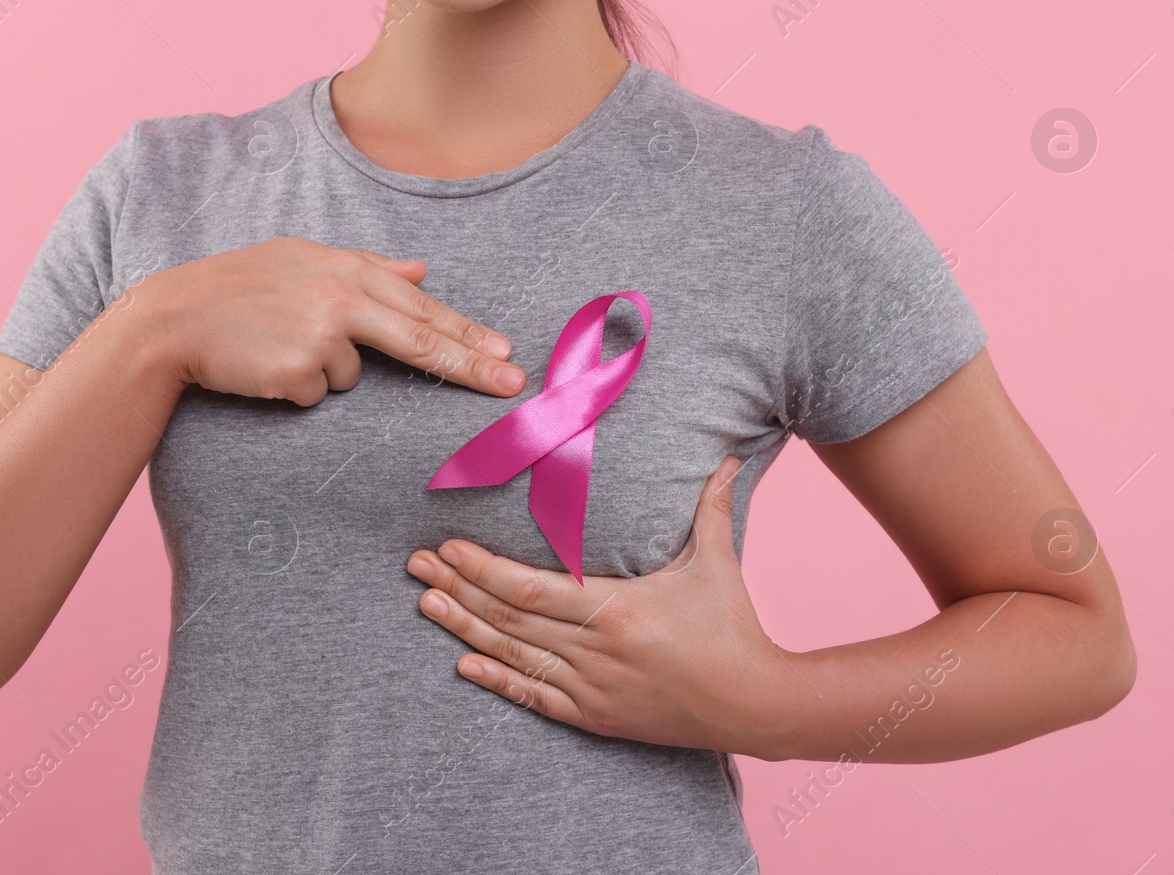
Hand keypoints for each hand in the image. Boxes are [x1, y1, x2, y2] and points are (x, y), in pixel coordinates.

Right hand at [135, 236, 525, 405]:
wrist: (173, 318)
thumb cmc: (238, 287)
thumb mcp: (302, 259)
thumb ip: (367, 266)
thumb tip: (421, 271)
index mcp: (347, 269)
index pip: (421, 307)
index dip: (468, 333)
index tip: (506, 353)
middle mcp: (341, 298)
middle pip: (422, 340)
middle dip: (472, 365)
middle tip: (513, 385)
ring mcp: (321, 335)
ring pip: (353, 376)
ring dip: (323, 370)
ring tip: (279, 345)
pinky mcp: (298, 371)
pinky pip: (317, 395)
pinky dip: (294, 388)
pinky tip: (265, 364)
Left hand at [405, 454, 802, 758]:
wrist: (756, 706)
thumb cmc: (733, 628)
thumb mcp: (717, 563)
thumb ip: (711, 506)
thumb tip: (726, 455)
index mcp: (617, 611)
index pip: (531, 589)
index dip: (484, 569)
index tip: (448, 547)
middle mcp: (595, 652)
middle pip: (509, 619)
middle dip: (458, 589)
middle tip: (417, 565)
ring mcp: (592, 689)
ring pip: (513, 656)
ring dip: (464, 629)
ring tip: (426, 603)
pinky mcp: (595, 717)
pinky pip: (535, 697)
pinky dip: (498, 680)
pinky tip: (464, 663)